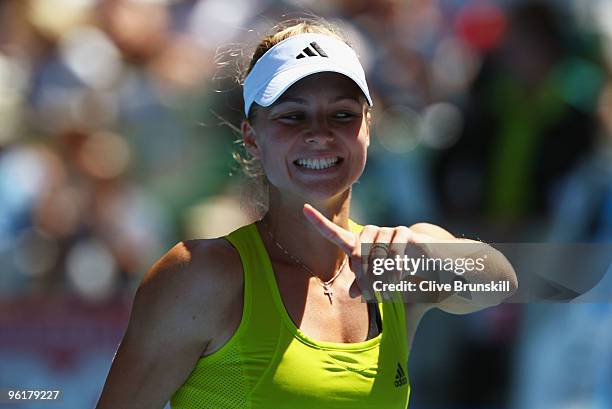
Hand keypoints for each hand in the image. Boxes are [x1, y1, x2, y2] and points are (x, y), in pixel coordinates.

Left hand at [303, 204, 426, 298]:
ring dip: (381, 274)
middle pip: (357, 252)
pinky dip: (396, 266)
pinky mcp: (405, 232)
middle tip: (373, 293)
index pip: (336, 234)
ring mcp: (388, 231)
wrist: (432, 263)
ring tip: (389, 289)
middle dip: (363, 275)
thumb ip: (367, 287)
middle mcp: (371, 234)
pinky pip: (395, 249)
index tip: (303, 208)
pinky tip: (400, 277)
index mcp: (360, 245)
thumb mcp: (382, 283)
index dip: (319, 222)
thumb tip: (353, 293)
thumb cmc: (402, 273)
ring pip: (376, 252)